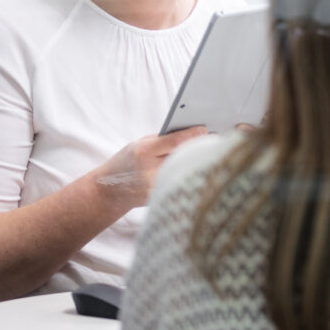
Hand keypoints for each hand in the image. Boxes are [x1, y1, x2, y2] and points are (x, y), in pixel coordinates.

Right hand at [91, 127, 207, 209]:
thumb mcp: (139, 145)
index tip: (206, 129)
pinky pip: (183, 184)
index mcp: (144, 152)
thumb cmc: (128, 162)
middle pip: (186, 157)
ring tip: (217, 153)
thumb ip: (164, 141)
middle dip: (202, 148)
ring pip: (187, 172)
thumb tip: (197, 134)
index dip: (193, 134)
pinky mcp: (162, 199)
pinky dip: (194, 176)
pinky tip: (207, 171)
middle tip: (221, 140)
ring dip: (202, 163)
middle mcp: (151, 171)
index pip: (175, 141)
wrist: (109, 192)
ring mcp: (157, 188)